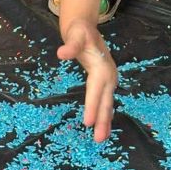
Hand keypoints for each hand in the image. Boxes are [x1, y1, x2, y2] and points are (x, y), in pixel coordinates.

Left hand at [58, 18, 116, 141]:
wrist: (87, 29)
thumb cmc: (80, 32)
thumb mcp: (75, 35)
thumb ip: (70, 46)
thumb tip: (61, 53)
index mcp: (102, 68)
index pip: (95, 91)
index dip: (92, 106)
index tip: (88, 123)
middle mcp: (109, 76)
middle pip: (105, 101)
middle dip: (102, 120)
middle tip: (98, 139)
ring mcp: (109, 81)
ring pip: (107, 104)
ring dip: (105, 122)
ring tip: (101, 139)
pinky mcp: (106, 84)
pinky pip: (105, 102)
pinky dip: (104, 115)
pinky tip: (103, 127)